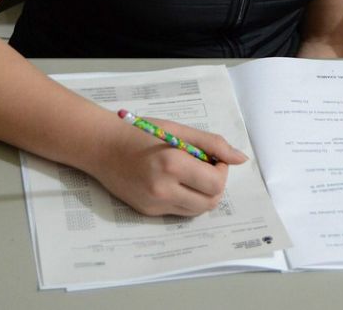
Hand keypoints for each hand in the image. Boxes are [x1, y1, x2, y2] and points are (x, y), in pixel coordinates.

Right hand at [85, 116, 248, 216]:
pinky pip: (179, 211)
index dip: (222, 170)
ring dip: (202, 194)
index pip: (216, 183)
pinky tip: (173, 181)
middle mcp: (163, 189)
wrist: (101, 146)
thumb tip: (241, 159)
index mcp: (172, 164)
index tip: (214, 158)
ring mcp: (154, 204)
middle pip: (210, 202)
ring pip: (197, 210)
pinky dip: (185, 198)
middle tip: (205, 167)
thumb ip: (212, 144)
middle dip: (215, 185)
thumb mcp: (178, 131)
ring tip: (190, 174)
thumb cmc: (140, 133)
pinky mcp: (148, 212)